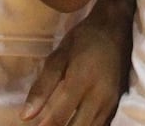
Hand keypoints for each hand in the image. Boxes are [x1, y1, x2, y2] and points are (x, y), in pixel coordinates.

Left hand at [20, 9, 127, 125]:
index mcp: (80, 81)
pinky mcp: (119, 103)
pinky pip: (103, 125)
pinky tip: (77, 123)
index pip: (60, 117)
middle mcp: (99, 95)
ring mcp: (112, 101)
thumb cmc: (84, 39)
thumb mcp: (58, 57)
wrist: (117, 27)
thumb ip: (42, 87)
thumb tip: (25, 116)